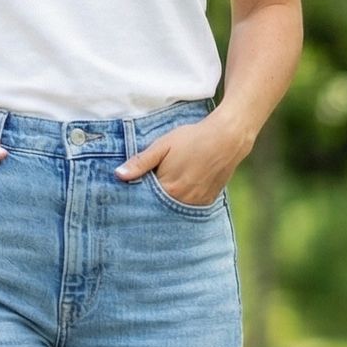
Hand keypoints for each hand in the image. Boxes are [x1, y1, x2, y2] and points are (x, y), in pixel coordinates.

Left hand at [114, 115, 246, 206]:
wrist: (228, 137)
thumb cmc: (193, 138)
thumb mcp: (163, 145)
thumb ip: (141, 162)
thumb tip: (118, 175)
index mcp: (168, 187)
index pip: (145, 199)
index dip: (138, 194)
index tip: (134, 190)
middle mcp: (183, 200)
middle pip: (160, 207)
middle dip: (152, 202)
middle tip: (150, 190)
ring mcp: (197, 202)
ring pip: (175, 209)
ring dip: (168, 203)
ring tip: (167, 188)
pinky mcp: (208, 200)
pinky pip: (190, 207)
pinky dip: (183, 202)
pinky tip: (181, 190)